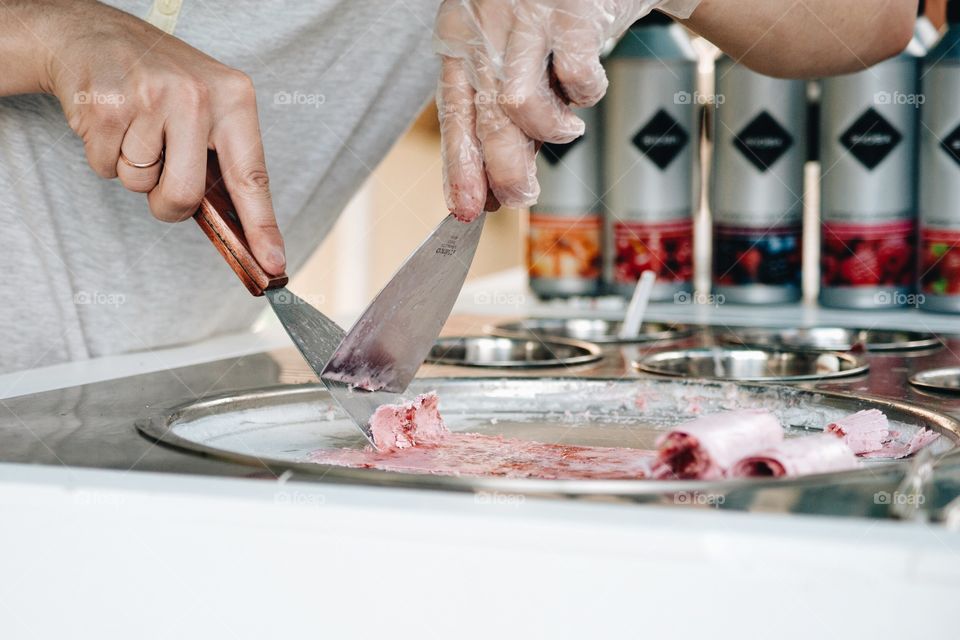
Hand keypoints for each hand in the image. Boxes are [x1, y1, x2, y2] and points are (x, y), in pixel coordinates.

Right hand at [45, 1, 284, 273]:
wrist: (95, 35)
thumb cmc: (161, 83)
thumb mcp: (208, 106)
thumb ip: (222, 161)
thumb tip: (238, 233)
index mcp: (234, 99)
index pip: (252, 176)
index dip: (262, 226)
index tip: (273, 264)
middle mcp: (197, 97)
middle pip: (186, 196)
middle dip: (168, 203)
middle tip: (161, 174)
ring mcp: (150, 99)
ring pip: (140, 184)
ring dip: (132, 169)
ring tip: (134, 128)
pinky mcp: (106, 107)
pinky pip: (106, 168)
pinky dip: (104, 156)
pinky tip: (110, 122)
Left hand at [434, 0, 700, 220]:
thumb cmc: (550, 14)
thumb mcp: (510, 55)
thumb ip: (503, 113)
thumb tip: (496, 187)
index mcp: (461, 37)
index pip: (453, 112)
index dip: (459, 166)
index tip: (466, 209)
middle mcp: (485, 24)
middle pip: (486, 118)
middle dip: (504, 171)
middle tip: (521, 196)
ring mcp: (527, 16)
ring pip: (519, 103)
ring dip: (548, 132)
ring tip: (567, 129)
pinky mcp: (572, 12)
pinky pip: (574, 75)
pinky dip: (585, 95)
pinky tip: (586, 90)